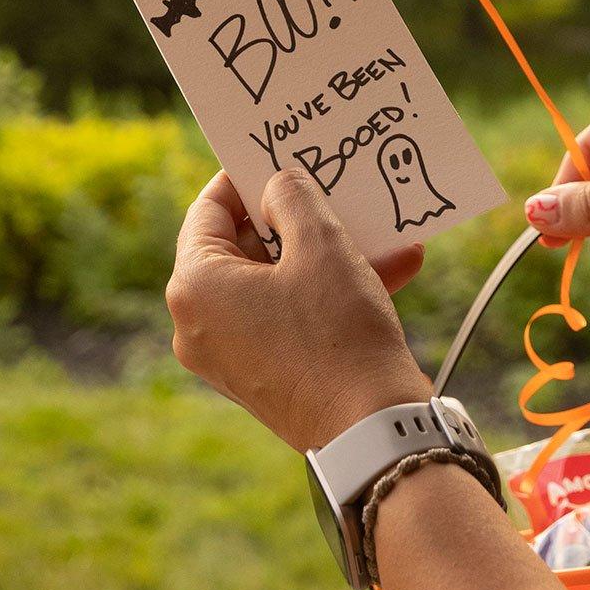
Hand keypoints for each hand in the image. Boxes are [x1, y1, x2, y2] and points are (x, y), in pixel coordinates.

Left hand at [166, 168, 431, 453]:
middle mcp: (197, 324)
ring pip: (274, 282)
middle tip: (326, 186)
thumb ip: (292, 195)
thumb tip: (277, 186)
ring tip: (376, 226)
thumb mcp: (320, 242)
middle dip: (295, 216)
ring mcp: (228, 357)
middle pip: (242, 247)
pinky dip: (328, 293)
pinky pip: (289, 317)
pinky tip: (395, 268)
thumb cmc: (339, 330)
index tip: (275, 157)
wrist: (374, 432)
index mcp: (193, 287)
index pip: (208, 209)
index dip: (244, 177)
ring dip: (325, 253)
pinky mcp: (263, 378)